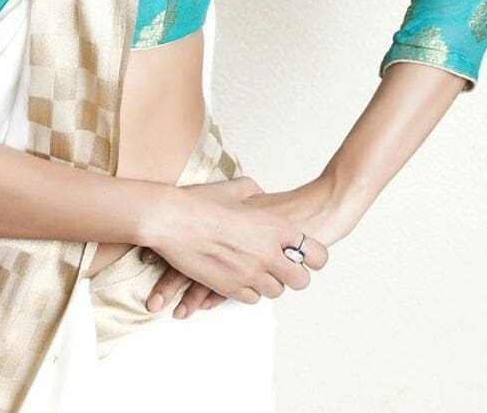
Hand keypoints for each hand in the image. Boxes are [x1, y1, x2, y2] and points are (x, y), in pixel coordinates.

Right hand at [140, 176, 336, 318]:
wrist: (169, 220)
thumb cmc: (198, 202)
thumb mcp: (233, 188)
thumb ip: (253, 191)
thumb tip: (259, 193)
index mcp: (275, 227)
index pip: (316, 254)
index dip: (314, 256)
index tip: (307, 255)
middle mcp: (268, 254)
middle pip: (301, 280)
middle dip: (294, 274)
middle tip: (283, 265)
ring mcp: (250, 273)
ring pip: (276, 291)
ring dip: (270, 281)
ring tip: (256, 268)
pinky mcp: (230, 288)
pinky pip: (252, 298)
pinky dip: (249, 289)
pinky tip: (240, 275)